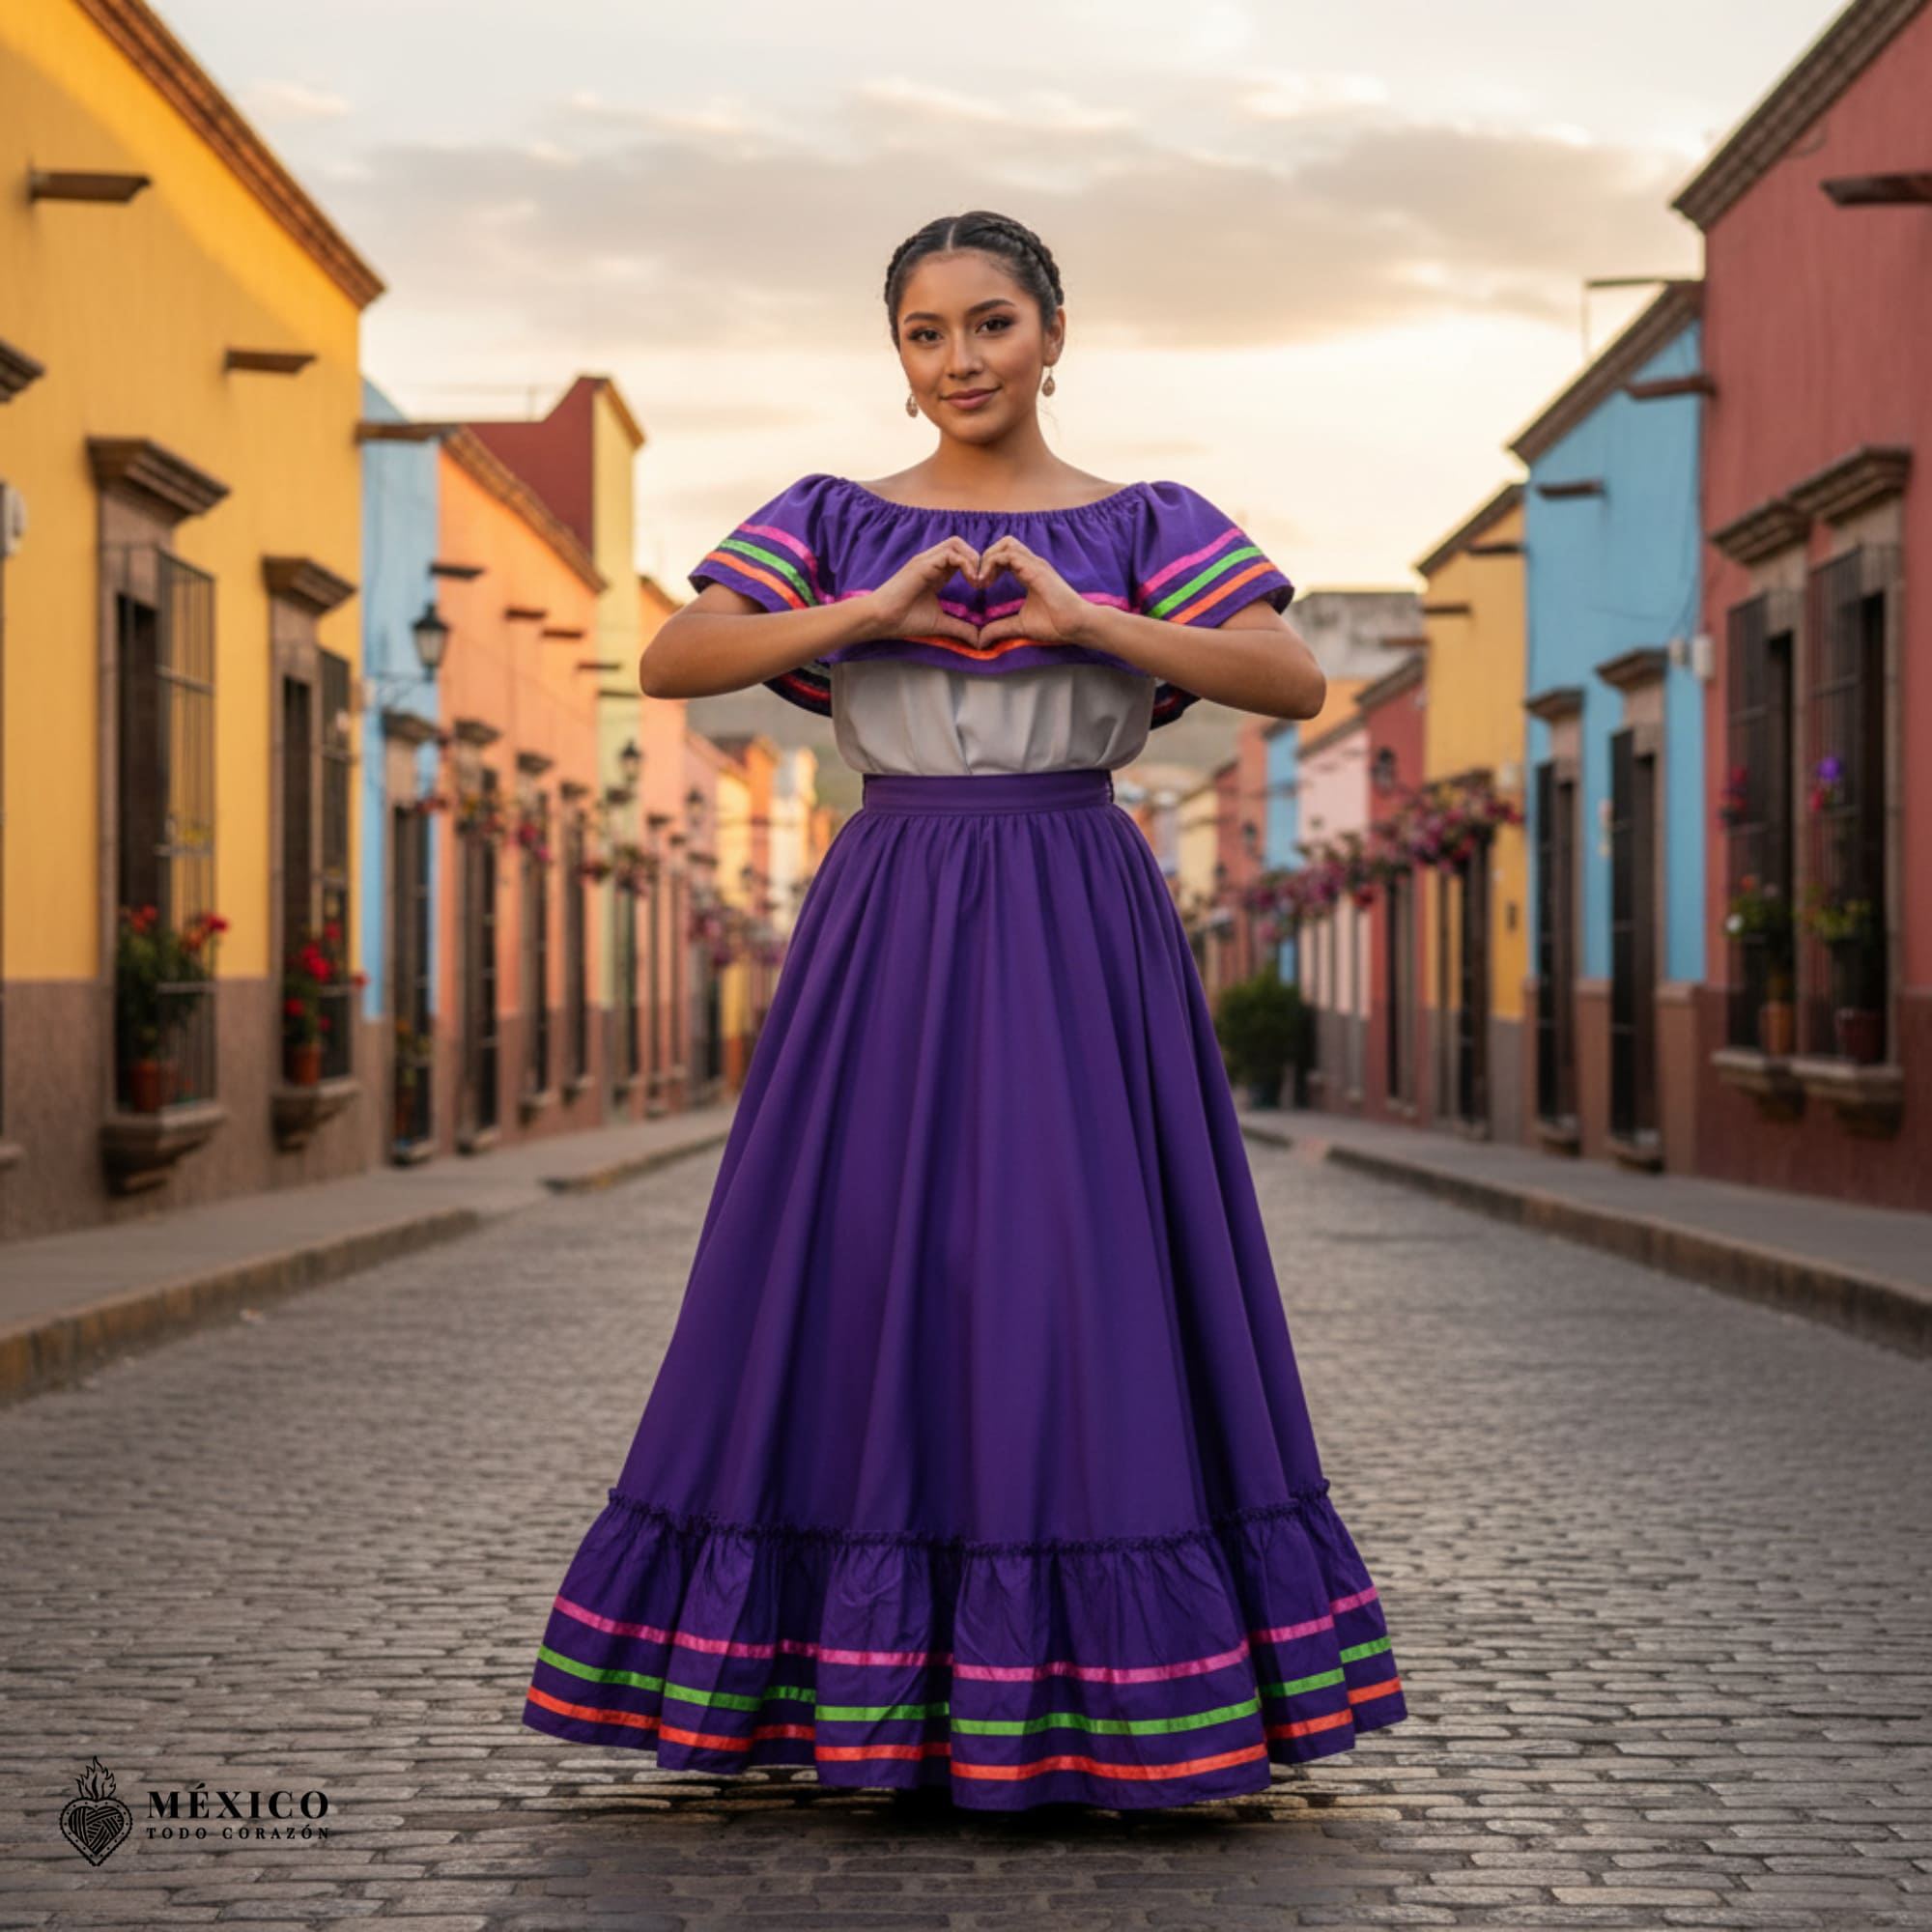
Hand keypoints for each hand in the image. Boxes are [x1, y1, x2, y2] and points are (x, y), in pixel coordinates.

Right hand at [853, 538, 986, 647]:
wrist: (881, 619)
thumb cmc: (904, 620)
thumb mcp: (940, 624)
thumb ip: (960, 628)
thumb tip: (979, 640)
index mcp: (935, 572)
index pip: (960, 556)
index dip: (975, 567)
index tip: (982, 587)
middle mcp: (931, 562)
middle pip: (959, 544)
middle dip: (977, 559)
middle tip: (983, 582)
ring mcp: (926, 560)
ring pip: (956, 543)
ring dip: (973, 559)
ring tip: (977, 581)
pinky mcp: (923, 564)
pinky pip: (951, 554)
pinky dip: (966, 564)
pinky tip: (971, 581)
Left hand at [966, 535, 1096, 649]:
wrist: (1075, 625)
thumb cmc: (1055, 625)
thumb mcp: (1019, 626)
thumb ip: (999, 629)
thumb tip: (980, 640)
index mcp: (1029, 572)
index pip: (1005, 555)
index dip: (988, 566)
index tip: (980, 586)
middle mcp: (1032, 563)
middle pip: (1005, 543)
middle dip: (986, 557)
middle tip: (979, 580)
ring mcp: (1035, 564)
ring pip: (1006, 544)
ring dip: (988, 559)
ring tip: (981, 580)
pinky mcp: (1036, 569)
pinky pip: (1008, 555)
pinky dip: (992, 563)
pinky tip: (986, 582)